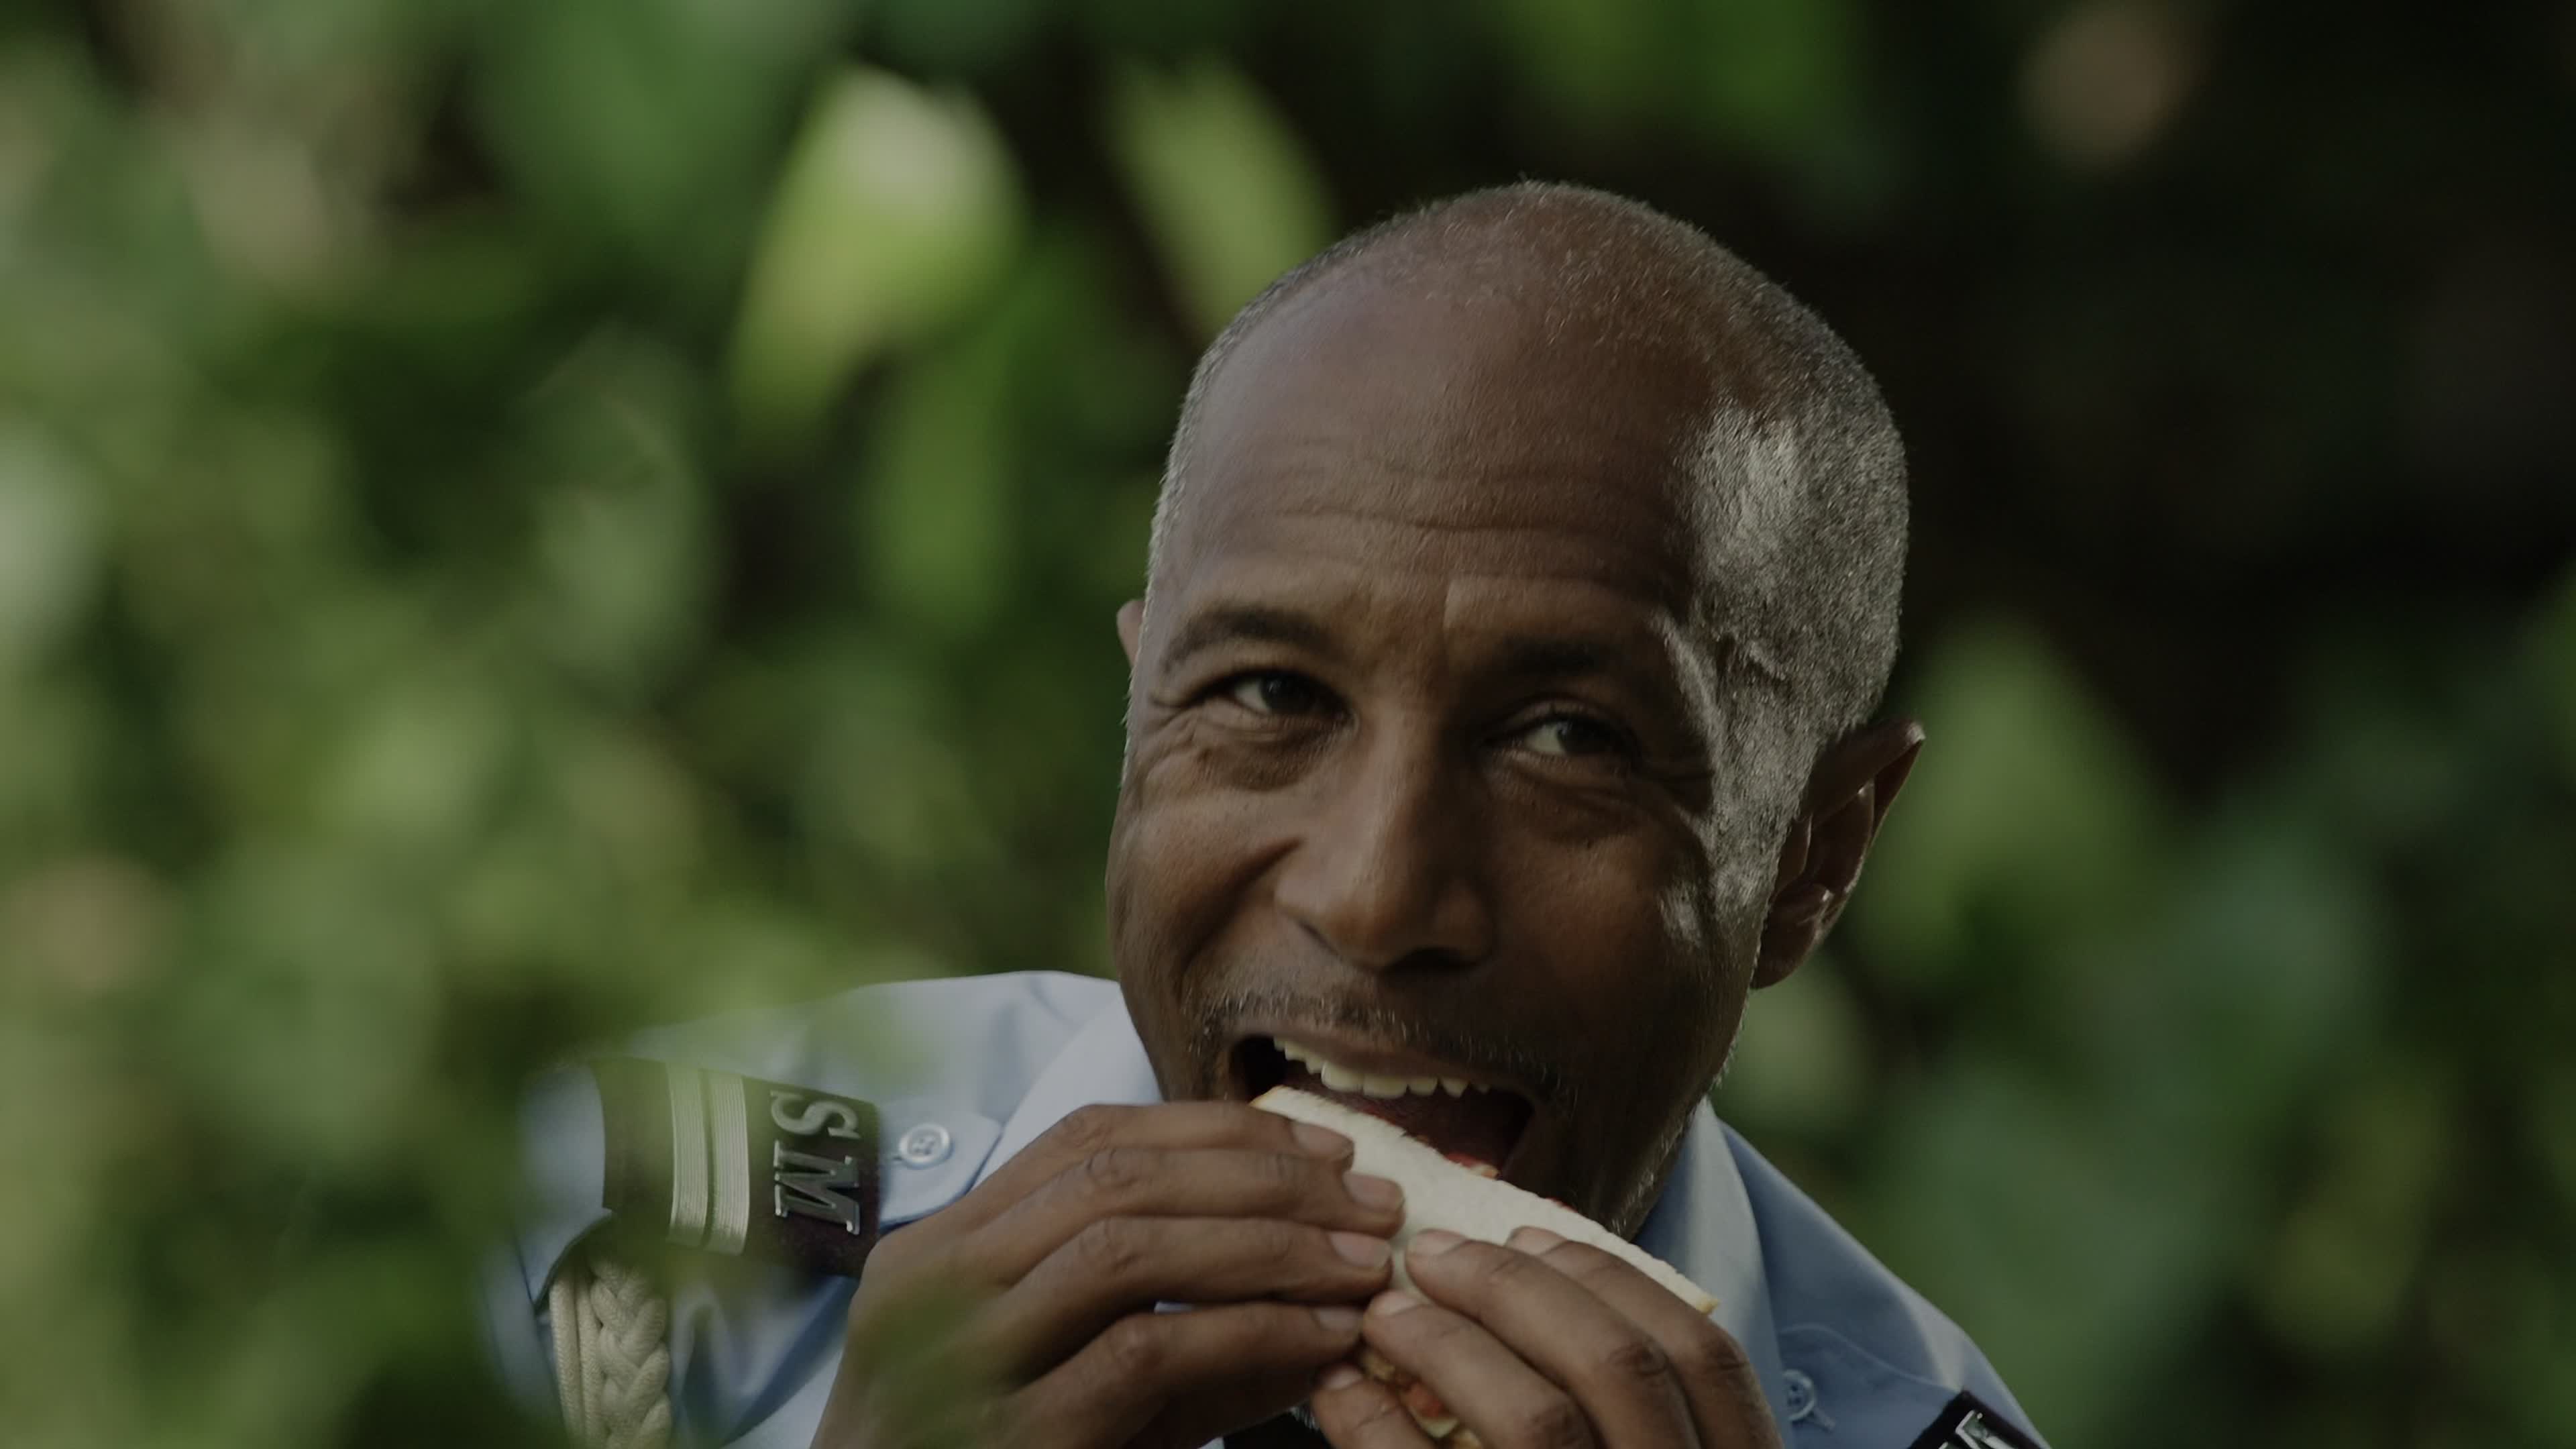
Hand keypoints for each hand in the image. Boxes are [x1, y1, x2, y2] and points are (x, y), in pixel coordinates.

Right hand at [808, 1102, 1404, 1448]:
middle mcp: (934, 1284)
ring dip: (1266, 1243)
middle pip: (1116, 1174)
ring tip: (1361, 1264)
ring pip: (1127, 1247)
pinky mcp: (1011, 1436)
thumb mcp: (1070, 1379)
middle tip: (1370, 1201)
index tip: (1324, 1150)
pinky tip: (1321, 1340)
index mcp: (940, 1248)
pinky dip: (1247, 1331)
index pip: (1088, 1136)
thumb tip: (1322, 1270)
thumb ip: (1174, 1323)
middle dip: (1262, 1177)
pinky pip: (1142, 1350)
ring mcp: (960, 1358)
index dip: (1218, 1130)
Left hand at [1307, 1227, 1780, 1448]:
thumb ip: (1619, 1417)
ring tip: (1386, 1314)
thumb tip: (1527, 1280)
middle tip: (1434, 1253)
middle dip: (1517, 1289)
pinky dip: (1378, 1426)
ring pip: (1538, 1419)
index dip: (1613, 1282)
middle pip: (1617, 1366)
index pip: (1703, 1357)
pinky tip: (1340, 1395)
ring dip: (1449, 1344)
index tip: (1531, 1233)